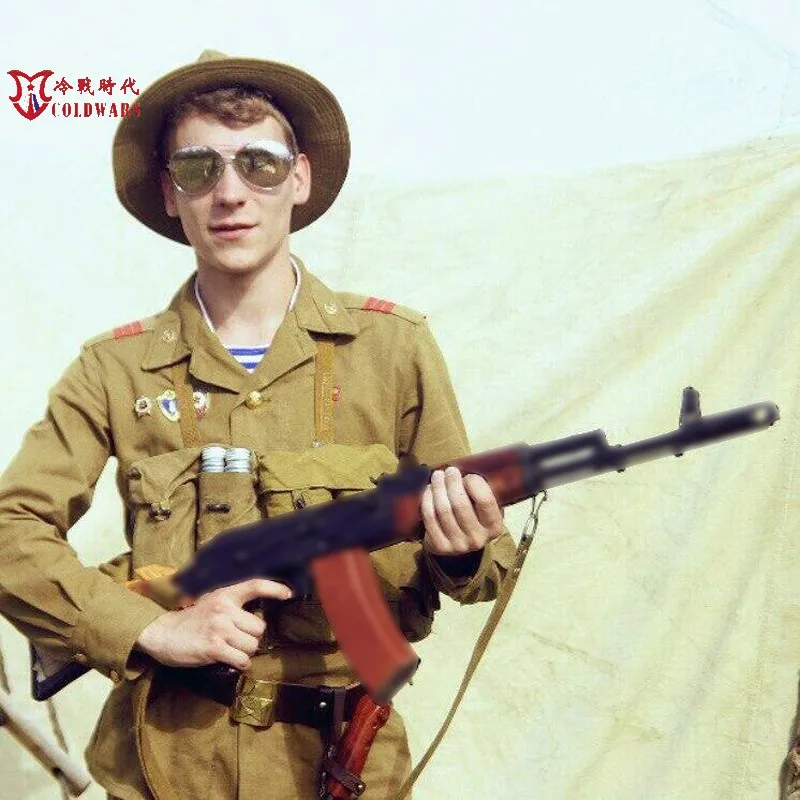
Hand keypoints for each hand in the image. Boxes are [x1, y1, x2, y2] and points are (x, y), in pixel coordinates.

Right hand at [135, 578, 291, 669]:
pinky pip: (242, 659)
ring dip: (245, 652)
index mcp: (224, 594)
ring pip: (252, 645)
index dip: (274, 588)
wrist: (160, 633)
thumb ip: (232, 606)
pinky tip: (229, 660)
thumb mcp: (211, 603)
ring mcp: (219, 628)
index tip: (288, 593)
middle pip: (259, 628)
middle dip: (252, 638)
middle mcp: (224, 608)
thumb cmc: (190, 621)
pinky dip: (240, 663)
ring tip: (230, 650)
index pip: (254, 585)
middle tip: (237, 640)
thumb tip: (257, 620)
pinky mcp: (213, 647)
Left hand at [421, 466, 503, 555]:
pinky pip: (430, 517)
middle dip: (452, 482)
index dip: (475, 483)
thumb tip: (470, 466)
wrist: (459, 543)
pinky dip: (427, 500)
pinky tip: (429, 490)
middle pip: (460, 504)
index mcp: (494, 527)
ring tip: (437, 476)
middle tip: (449, 470)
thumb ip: (483, 492)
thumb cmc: (474, 517)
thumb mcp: (486, 508)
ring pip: (443, 509)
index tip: (468, 476)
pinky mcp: (439, 546)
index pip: (485, 500)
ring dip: (438, 488)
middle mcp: (477, 539)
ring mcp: (458, 545)